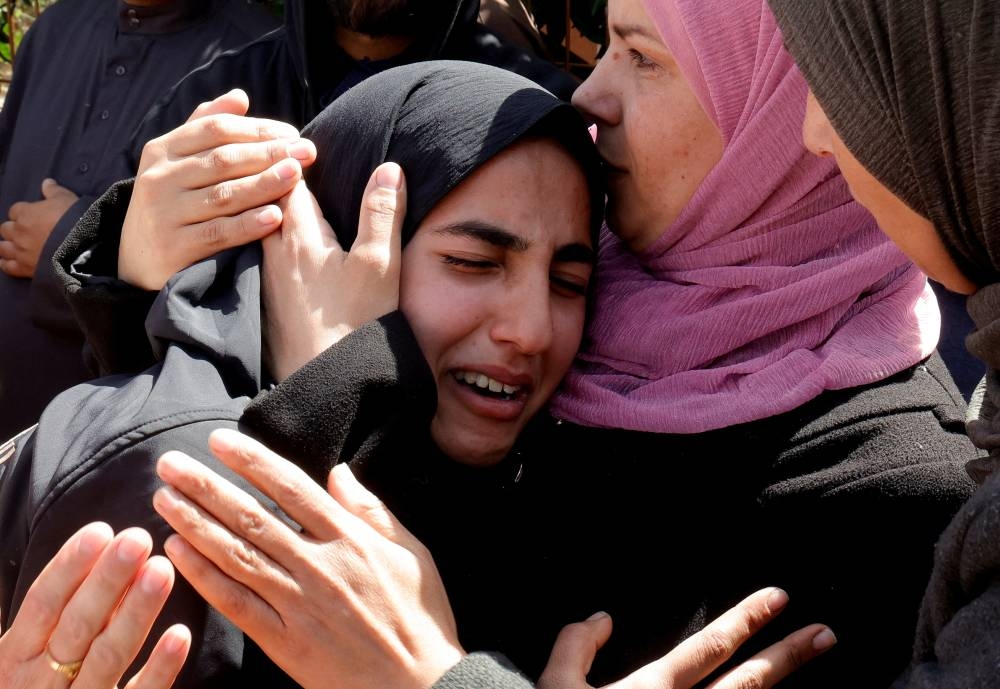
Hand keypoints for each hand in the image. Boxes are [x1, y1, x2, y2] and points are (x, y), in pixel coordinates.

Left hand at [0, 179, 77, 276]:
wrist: (81, 248)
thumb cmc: (74, 220)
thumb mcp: (66, 199)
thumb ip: (53, 190)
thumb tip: (46, 182)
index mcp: (26, 213)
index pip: (15, 210)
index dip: (23, 212)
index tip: (32, 216)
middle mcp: (18, 232)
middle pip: (6, 229)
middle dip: (14, 229)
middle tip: (26, 232)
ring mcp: (19, 251)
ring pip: (2, 248)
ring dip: (7, 246)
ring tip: (16, 246)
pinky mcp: (24, 268)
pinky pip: (7, 266)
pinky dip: (6, 263)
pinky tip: (9, 261)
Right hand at [0, 522, 190, 688]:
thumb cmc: (34, 688)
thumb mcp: (28, 655)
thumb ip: (55, 616)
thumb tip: (96, 552)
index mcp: (15, 658)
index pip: (42, 605)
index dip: (69, 567)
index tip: (101, 530)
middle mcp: (38, 684)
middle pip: (77, 626)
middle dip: (107, 580)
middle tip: (139, 538)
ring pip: (107, 657)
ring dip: (135, 613)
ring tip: (162, 570)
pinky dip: (159, 669)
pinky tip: (180, 636)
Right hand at [119, 89, 317, 290]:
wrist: (137, 259)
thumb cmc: (170, 202)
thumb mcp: (177, 162)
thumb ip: (205, 127)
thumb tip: (240, 97)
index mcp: (162, 150)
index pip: (215, 130)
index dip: (257, 129)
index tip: (293, 134)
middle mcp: (159, 178)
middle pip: (223, 160)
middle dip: (269, 154)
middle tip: (307, 152)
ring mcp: (164, 213)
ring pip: (224, 195)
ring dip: (264, 183)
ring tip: (297, 175)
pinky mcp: (174, 247)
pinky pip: (219, 233)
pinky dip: (249, 224)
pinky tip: (275, 216)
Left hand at [152, 429, 462, 688]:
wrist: (420, 686)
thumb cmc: (420, 616)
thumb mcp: (411, 552)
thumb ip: (371, 510)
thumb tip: (338, 472)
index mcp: (350, 539)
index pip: (292, 488)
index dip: (252, 462)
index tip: (219, 441)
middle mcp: (319, 566)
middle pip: (252, 518)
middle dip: (206, 487)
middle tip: (170, 464)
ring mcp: (299, 605)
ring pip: (237, 556)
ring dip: (195, 525)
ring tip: (163, 498)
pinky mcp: (285, 642)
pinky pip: (237, 604)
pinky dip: (205, 577)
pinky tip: (177, 553)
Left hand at [263, 162, 406, 379]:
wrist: (324, 388)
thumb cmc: (355, 326)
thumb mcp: (379, 266)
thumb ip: (382, 214)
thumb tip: (389, 167)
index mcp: (299, 237)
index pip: (287, 179)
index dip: (295, 156)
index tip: (304, 142)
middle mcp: (274, 255)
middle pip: (267, 203)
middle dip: (277, 178)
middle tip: (290, 158)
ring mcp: (267, 282)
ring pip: (263, 231)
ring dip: (272, 209)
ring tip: (287, 194)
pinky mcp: (267, 306)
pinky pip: (264, 259)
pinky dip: (272, 240)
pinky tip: (289, 247)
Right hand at [539, 588, 835, 688]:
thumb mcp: (556, 687)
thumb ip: (575, 645)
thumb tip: (603, 617)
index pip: (708, 647)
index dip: (745, 619)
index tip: (778, 598)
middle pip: (747, 683)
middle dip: (787, 655)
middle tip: (825, 634)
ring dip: (782, 688)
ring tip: (813, 666)